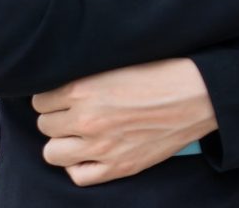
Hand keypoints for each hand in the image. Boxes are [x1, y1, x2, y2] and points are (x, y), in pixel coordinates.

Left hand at [32, 58, 216, 186]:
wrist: (198, 94)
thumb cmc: (162, 71)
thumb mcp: (120, 62)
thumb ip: (88, 75)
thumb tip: (64, 82)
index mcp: (83, 88)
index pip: (40, 99)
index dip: (50, 96)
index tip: (62, 95)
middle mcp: (86, 119)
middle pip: (45, 124)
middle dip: (56, 117)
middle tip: (73, 111)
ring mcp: (100, 147)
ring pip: (52, 152)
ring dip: (62, 141)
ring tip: (77, 132)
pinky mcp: (117, 167)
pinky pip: (77, 175)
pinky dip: (78, 165)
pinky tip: (88, 152)